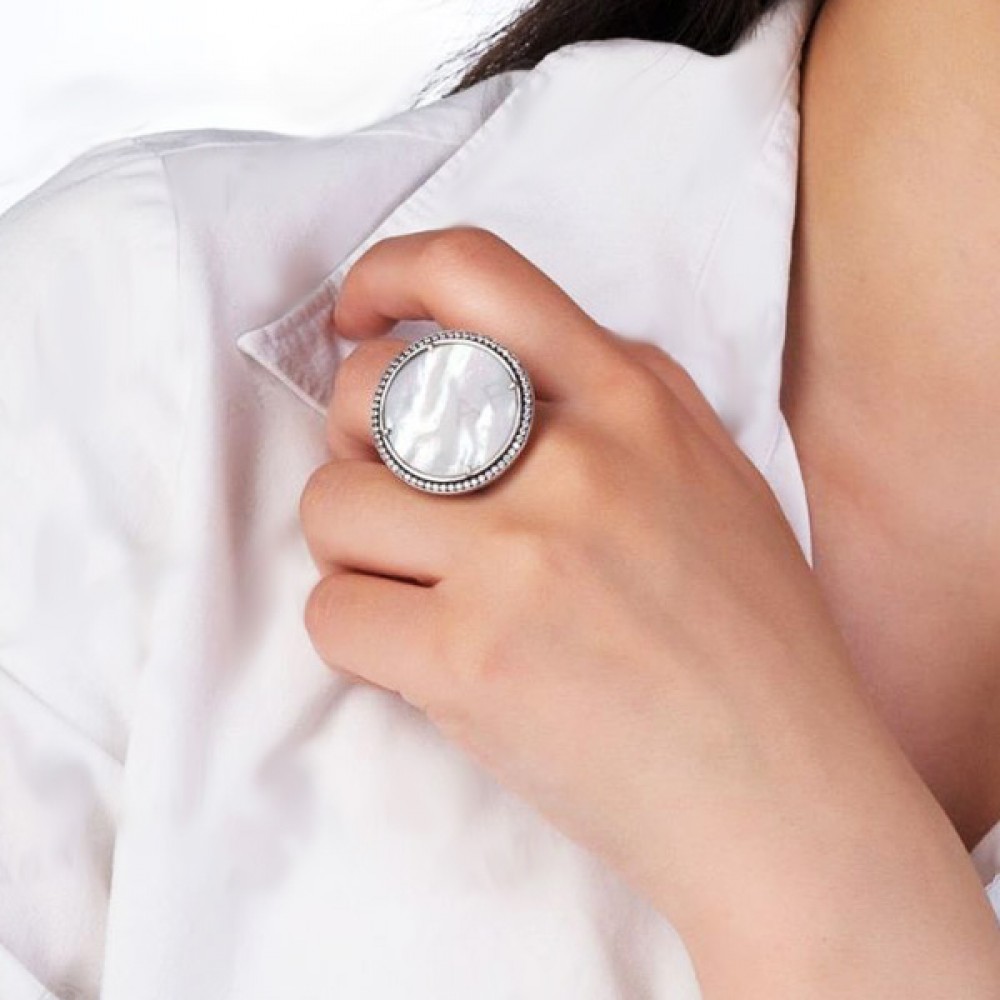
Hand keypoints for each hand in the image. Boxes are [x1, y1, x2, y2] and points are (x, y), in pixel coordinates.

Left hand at [300, 226, 999, 995]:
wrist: (782, 794)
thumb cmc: (750, 642)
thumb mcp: (707, 475)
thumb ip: (606, 405)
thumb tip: (473, 367)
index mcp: (632, 399)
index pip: (472, 273)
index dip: (385, 275)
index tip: (355, 316)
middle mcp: (575, 460)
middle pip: (365, 393)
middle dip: (351, 448)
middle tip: (394, 501)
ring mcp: (520, 558)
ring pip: (329, 504)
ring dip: (352, 552)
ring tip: (418, 594)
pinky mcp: (470, 658)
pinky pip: (332, 610)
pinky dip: (358, 634)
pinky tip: (422, 659)